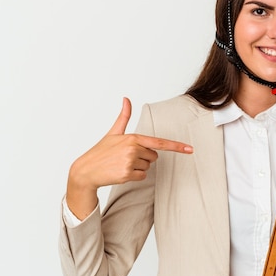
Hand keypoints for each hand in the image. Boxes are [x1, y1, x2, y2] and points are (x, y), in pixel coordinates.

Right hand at [66, 97, 192, 218]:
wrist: (86, 170)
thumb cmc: (101, 151)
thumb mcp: (113, 132)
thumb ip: (123, 116)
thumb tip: (126, 98)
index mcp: (133, 138)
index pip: (160, 142)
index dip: (177, 146)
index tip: (190, 149)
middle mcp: (133, 149)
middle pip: (154, 156)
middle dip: (143, 157)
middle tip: (125, 157)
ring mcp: (130, 162)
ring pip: (148, 167)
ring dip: (137, 167)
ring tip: (121, 164)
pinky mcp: (127, 174)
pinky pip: (142, 176)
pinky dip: (134, 176)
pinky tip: (121, 173)